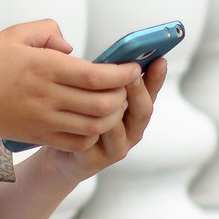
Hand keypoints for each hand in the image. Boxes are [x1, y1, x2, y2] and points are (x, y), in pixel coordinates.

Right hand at [0, 20, 138, 152]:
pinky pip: (78, 141)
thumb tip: (72, 47)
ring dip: (113, 116)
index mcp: (44, 67)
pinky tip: (94, 122)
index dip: (121, 74)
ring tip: (115, 103)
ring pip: (94, 125)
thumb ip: (49, 30)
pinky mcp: (41, 135)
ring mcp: (45, 119)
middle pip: (101, 103)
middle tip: (126, 85)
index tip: (133, 68)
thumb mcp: (15, 34)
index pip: (95, 75)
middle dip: (123, 95)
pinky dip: (94, 134)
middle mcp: (47, 96)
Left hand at [59, 54, 162, 181]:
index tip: (160, 60)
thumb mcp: (92, 94)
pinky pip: (95, 142)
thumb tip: (109, 58)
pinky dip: (91, 128)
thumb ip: (103, 79)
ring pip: (119, 126)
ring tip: (110, 91)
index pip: (150, 92)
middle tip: (133, 73)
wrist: (58, 156)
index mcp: (133, 111)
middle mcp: (130, 131)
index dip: (156, 77)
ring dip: (114, 109)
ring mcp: (116, 147)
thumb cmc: (76, 120)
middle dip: (139, 90)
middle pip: (142, 110)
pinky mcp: (96, 160)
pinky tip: (82, 114)